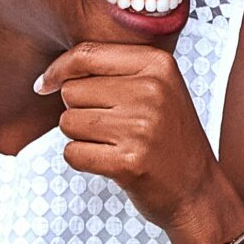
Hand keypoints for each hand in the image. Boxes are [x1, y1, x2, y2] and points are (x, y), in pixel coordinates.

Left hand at [36, 43, 228, 239]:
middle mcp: (152, 91)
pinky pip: (72, 153)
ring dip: (81, 137)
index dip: (57, 69)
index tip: (45, 84)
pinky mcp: (129, 162)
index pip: (86, 54)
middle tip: (113, 126)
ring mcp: (141, 127)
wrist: (198, 190)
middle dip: (80, 110)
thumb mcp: (158, 89)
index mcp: (158, 65)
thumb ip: (114, 70)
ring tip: (115, 144)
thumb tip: (51, 76)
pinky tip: (112, 162)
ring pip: (68, 122)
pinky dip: (83, 160)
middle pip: (71, 90)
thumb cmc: (169, 138)